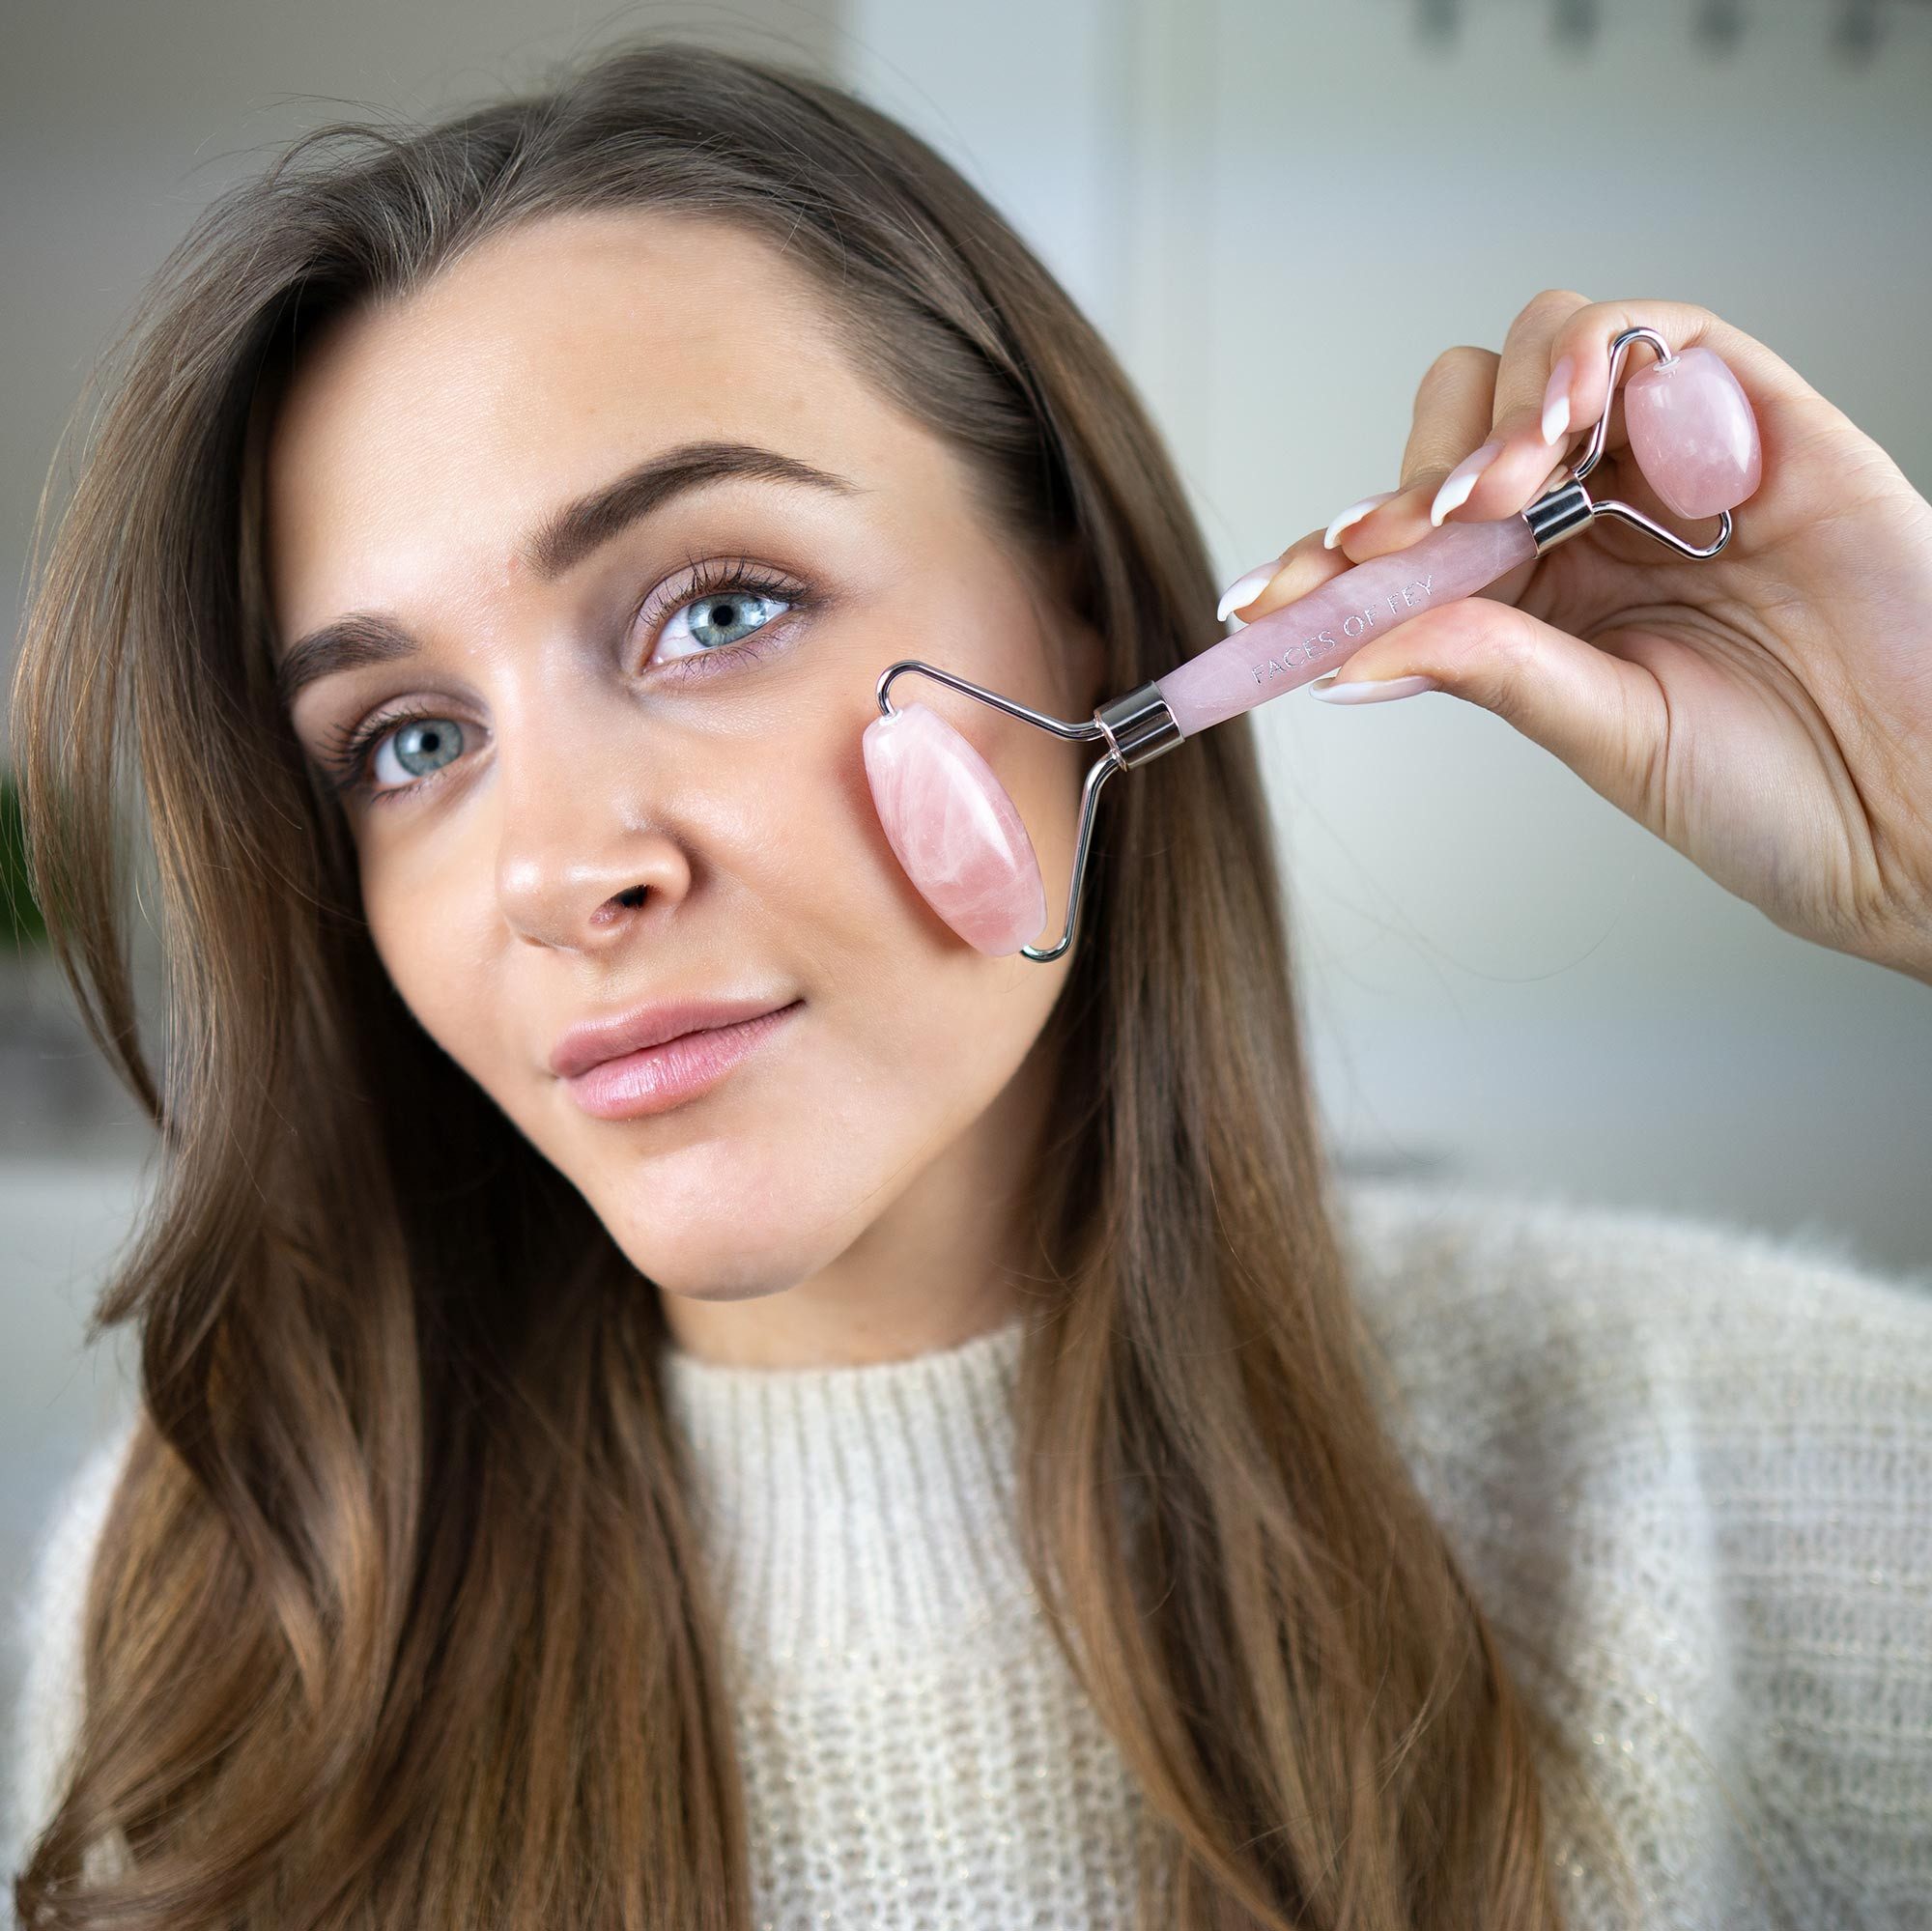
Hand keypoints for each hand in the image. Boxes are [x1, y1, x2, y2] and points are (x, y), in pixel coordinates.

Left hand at [1219, 291, 1931, 986]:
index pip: (1413, 538)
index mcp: (1541, 598)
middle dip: (1411, 476)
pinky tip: (1560, 425)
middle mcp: (1596, 520)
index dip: (1334, 556)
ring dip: (1493, 414)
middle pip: (1460, 422)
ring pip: (1546, 354)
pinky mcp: (1760, 422)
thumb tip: (1346, 647)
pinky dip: (1594, 354)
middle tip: (1393, 548)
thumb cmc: (1778, 796)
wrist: (1920, 817)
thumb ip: (1488, 665)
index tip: (1262, 600)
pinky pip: (1662, 336)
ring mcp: (1673, 465)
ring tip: (1484, 504)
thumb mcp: (1601, 734)